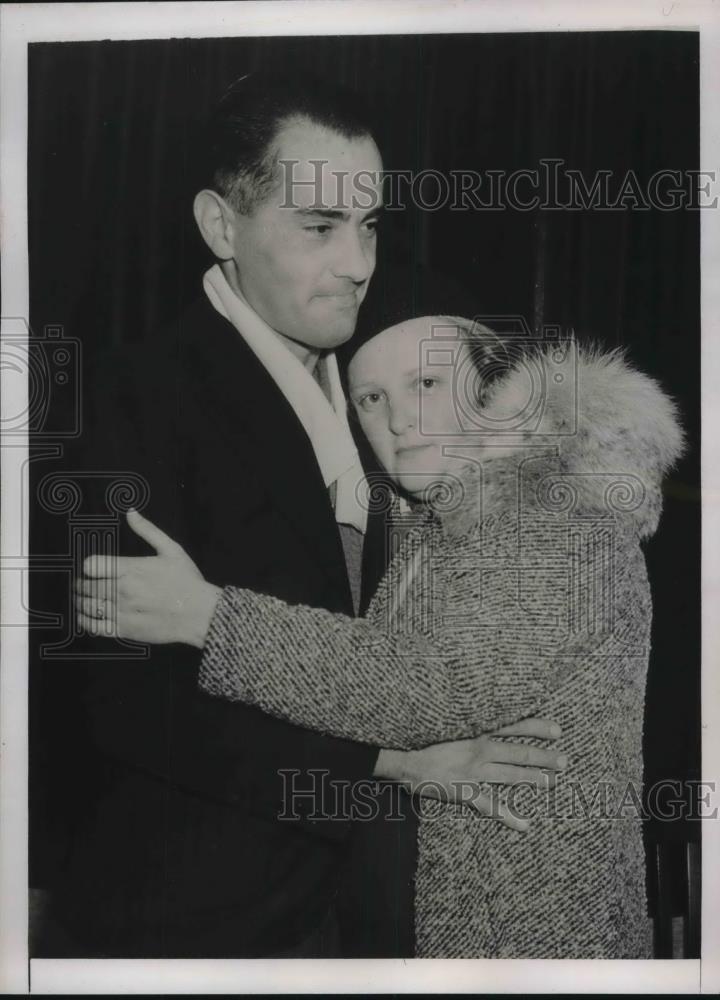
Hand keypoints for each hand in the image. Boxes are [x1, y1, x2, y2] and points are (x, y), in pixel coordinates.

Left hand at [75, 510, 221, 647]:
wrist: (200, 613)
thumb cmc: (187, 581)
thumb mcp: (171, 549)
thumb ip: (148, 530)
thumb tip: (131, 512)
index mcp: (131, 569)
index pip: (91, 565)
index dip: (89, 566)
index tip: (92, 569)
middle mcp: (122, 590)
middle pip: (85, 586)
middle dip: (81, 584)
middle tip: (82, 585)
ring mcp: (121, 611)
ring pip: (87, 606)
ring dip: (81, 601)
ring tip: (83, 600)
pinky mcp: (124, 630)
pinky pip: (94, 626)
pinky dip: (85, 621)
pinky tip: (87, 617)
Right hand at [375, 717, 565, 832]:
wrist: (404, 760)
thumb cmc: (426, 741)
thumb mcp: (452, 727)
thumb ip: (473, 727)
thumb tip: (494, 725)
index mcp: (477, 732)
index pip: (513, 726)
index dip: (536, 728)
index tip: (557, 730)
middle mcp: (480, 750)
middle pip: (518, 751)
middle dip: (543, 756)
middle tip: (565, 761)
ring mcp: (474, 772)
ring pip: (511, 775)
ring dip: (533, 778)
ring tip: (553, 782)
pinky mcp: (465, 792)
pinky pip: (491, 806)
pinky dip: (509, 816)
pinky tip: (525, 825)